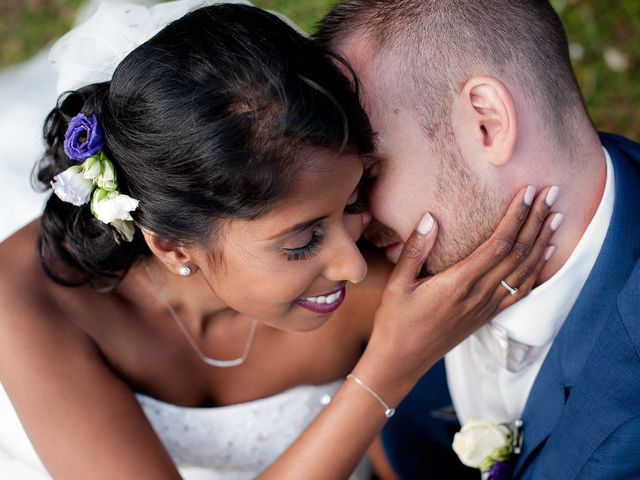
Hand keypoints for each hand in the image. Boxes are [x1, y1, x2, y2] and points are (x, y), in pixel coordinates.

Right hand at [358, 186, 559, 394]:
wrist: (402, 359)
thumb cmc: (396, 320)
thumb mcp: (398, 283)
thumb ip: (415, 249)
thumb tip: (430, 217)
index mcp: (459, 283)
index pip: (499, 244)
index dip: (517, 216)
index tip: (529, 192)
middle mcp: (479, 295)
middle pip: (518, 253)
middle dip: (537, 221)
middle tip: (552, 193)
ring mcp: (487, 307)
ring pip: (525, 270)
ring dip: (542, 241)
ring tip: (556, 216)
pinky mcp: (487, 315)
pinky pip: (521, 291)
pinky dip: (537, 269)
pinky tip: (545, 253)